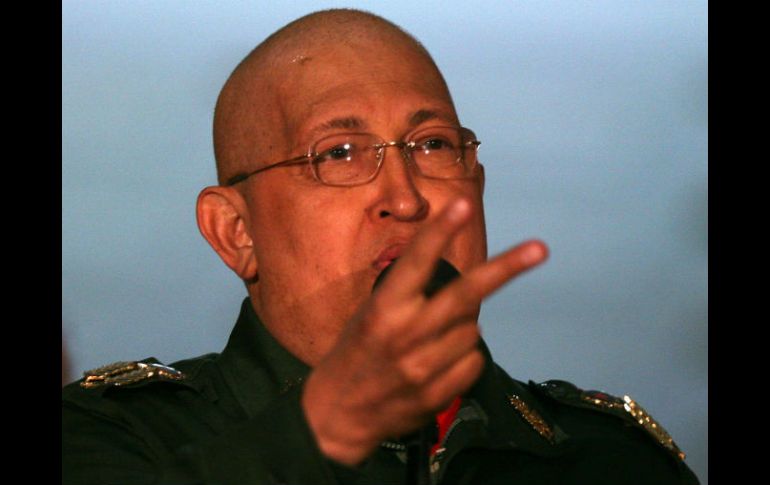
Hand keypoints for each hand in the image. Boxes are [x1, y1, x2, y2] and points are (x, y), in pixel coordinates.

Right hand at [301, 198, 547, 464]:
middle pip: (466, 295)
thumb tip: (462, 284)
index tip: (463, 204)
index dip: (441, 231)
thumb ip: (410, 298)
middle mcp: (405, 334)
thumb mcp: (371, 315)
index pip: (417, 261)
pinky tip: (437, 364)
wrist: (337, 414)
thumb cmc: (355, 354)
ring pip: (472, 331)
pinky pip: (472, 362)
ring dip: (462, 328)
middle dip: (505, 269)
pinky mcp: (437, 394)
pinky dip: (464, 357)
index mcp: (384, 308)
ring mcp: (423, 367)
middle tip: (540, 249)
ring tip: (431, 340)